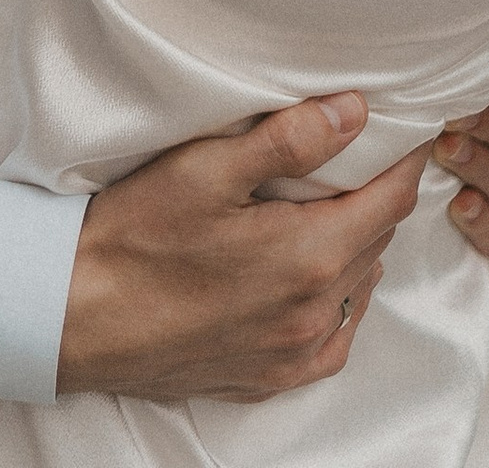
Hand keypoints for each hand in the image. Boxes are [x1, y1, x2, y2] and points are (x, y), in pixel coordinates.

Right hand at [58, 93, 422, 399]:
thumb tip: (354, 112)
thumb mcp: (206, 168)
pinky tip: (316, 277)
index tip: (407, 131)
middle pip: (376, 241)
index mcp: (308, 256)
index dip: (404, 161)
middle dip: (375, 195)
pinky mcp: (271, 377)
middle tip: (359, 156)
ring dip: (355, 245)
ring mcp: (295, 351)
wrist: (81, 316)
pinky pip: (334, 338)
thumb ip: (288, 140)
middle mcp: (315, 311)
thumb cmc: (136, 237)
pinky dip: (339, 300)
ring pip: (357, 287)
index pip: (390, 201)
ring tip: (330, 206)